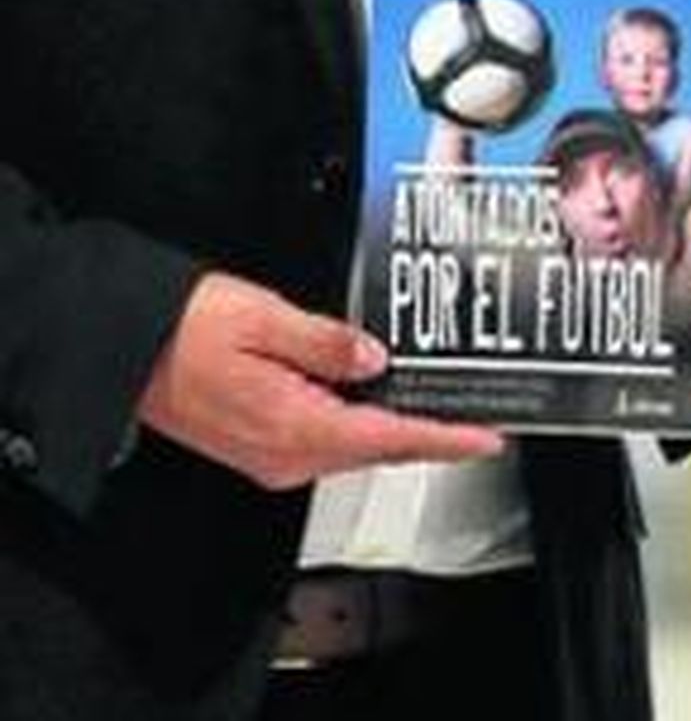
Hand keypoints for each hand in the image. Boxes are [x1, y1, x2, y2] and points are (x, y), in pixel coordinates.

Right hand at [137, 271, 503, 489]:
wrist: (126, 351)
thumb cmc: (184, 330)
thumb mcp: (265, 316)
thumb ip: (327, 342)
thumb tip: (375, 358)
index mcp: (293, 426)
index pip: (388, 441)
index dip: (443, 440)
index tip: (484, 439)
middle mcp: (284, 455)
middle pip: (375, 449)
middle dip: (427, 433)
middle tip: (472, 411)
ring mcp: (270, 456)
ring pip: (352, 446)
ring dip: (394, 428)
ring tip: (436, 400)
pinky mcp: (260, 445)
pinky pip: (325, 439)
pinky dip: (358, 422)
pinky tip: (375, 397)